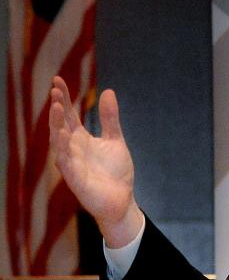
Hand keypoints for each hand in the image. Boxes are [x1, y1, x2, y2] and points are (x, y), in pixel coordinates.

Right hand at [48, 76, 142, 246]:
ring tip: (55, 107)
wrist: (122, 200)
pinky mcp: (75, 179)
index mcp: (81, 139)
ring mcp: (72, 164)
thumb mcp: (115, 140)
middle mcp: (72, 149)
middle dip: (57, 109)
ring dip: (56, 125)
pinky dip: (64, 149)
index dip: (63, 98)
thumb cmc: (115, 172)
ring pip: (59, 142)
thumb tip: (108, 92)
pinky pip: (66, 162)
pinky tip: (63, 134)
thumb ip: (110, 119)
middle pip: (60, 125)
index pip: (68, 115)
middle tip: (55, 91)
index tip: (57, 80)